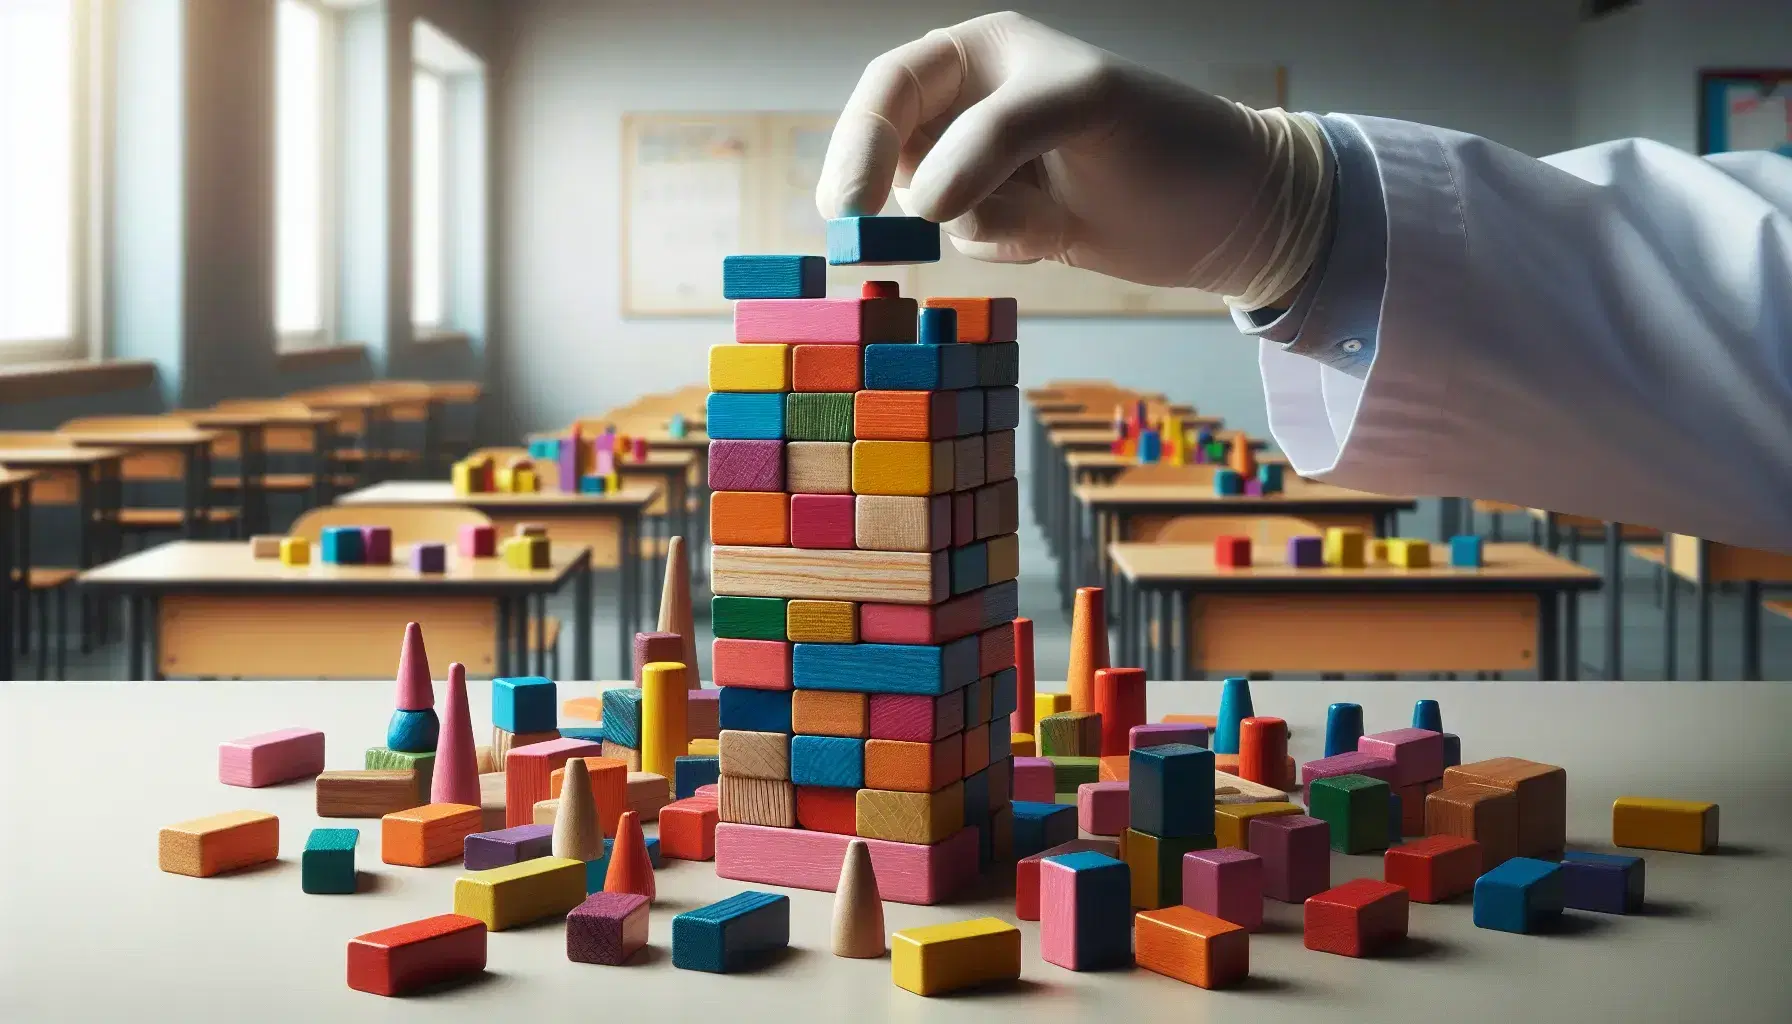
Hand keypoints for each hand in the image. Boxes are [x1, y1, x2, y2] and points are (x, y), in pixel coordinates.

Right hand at [815, 12, 1331, 306]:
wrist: (1234, 213)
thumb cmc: (1168, 139)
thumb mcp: (1082, 107)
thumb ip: (993, 140)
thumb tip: (921, 205)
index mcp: (986, 52)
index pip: (894, 86)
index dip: (862, 139)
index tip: (853, 203)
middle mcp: (979, 104)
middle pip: (894, 146)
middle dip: (892, 189)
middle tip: (863, 234)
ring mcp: (994, 165)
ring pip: (930, 202)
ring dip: (976, 221)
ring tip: (1043, 214)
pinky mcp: (1015, 217)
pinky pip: (970, 239)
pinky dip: (1005, 246)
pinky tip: (1057, 234)